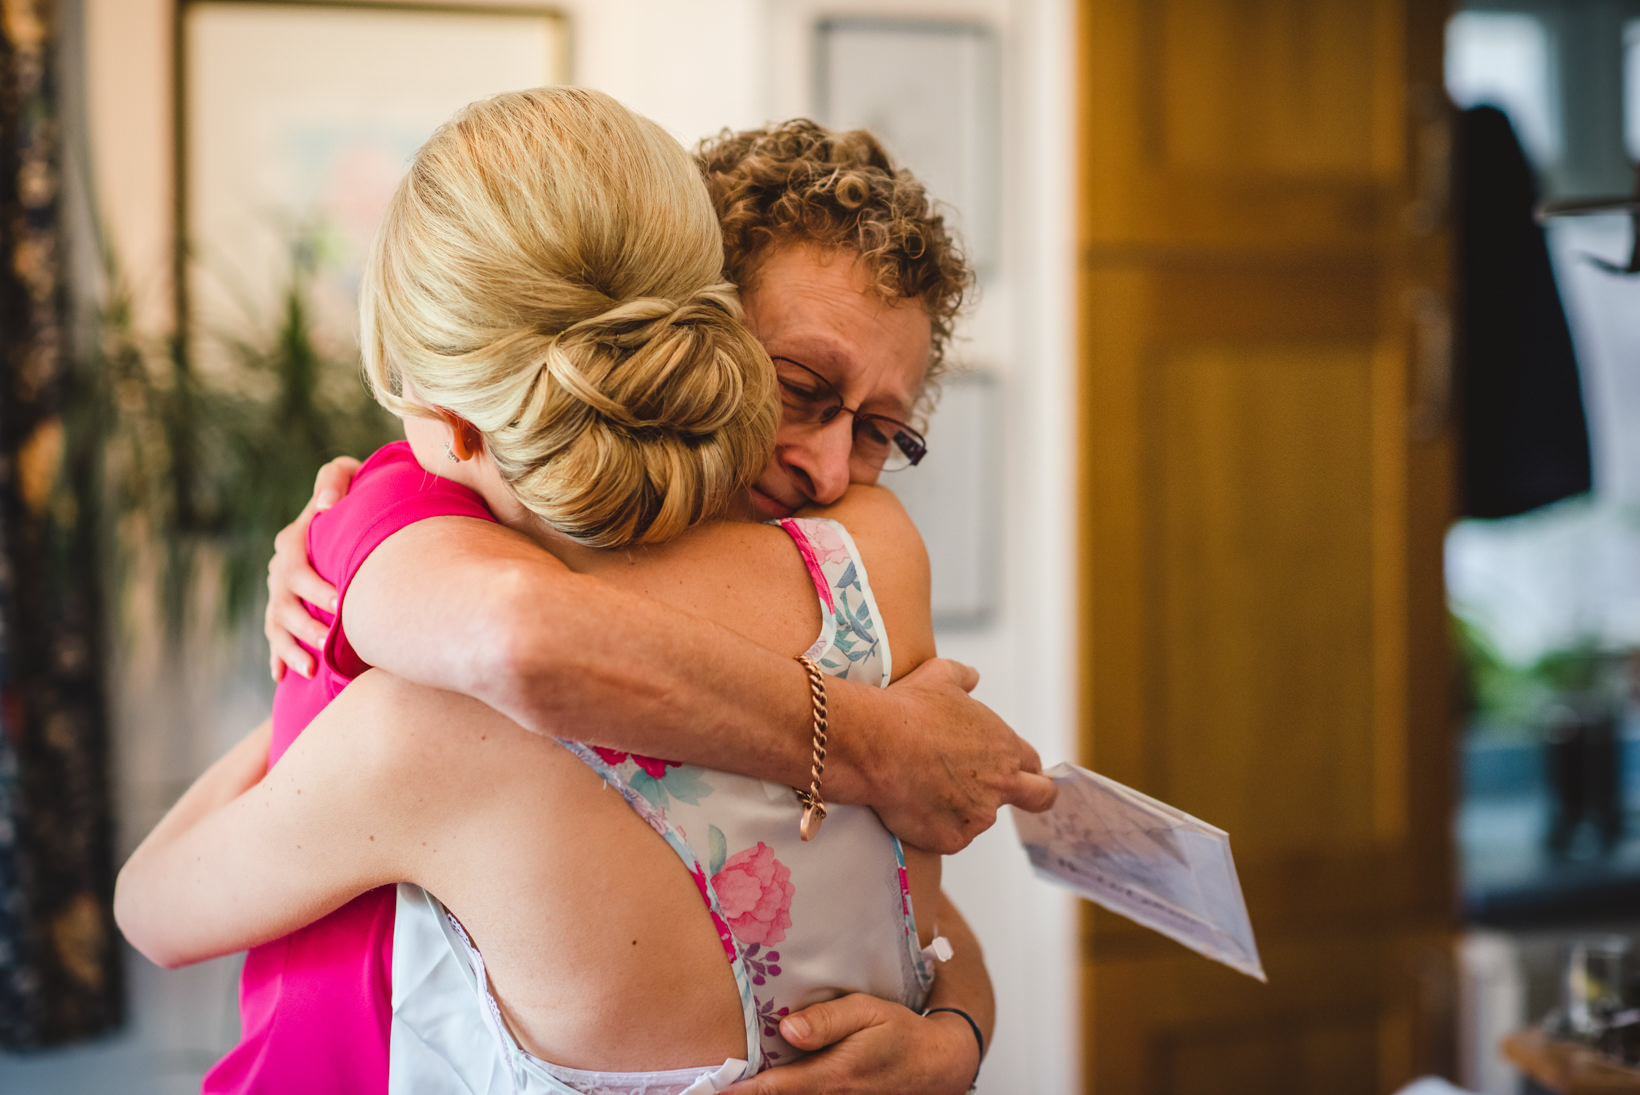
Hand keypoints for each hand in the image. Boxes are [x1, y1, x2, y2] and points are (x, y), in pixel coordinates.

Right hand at [264, 457, 360, 680]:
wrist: (348, 510)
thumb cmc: (352, 491)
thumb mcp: (345, 473)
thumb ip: (335, 479)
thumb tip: (326, 504)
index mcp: (293, 541)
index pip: (296, 566)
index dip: (314, 587)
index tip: (339, 603)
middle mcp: (280, 569)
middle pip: (284, 602)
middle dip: (304, 624)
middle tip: (326, 641)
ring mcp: (279, 592)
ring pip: (277, 625)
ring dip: (290, 648)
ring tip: (310, 669)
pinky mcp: (283, 610)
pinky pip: (275, 638)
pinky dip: (278, 656)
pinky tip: (283, 677)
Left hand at [721, 995, 978, 1094]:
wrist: (938, 1067)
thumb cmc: (899, 1033)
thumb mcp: (867, 1012)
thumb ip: (827, 1020)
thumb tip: (787, 1028)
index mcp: (832, 1076)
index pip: (772, 1090)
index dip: (738, 1092)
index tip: (709, 1088)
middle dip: (745, 1093)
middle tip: (710, 1085)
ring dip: (764, 1093)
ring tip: (733, 1084)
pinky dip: (785, 1093)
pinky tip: (766, 1085)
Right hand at [870, 659, 1056, 853]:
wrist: (877, 743)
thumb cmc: (907, 709)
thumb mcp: (940, 676)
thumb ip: (964, 677)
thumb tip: (973, 677)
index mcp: (1004, 746)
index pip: (1033, 763)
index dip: (1024, 766)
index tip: (1013, 769)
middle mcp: (1001, 783)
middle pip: (1039, 797)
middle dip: (1033, 797)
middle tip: (1006, 794)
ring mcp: (978, 815)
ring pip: (979, 817)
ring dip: (961, 808)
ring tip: (923, 788)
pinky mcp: (953, 839)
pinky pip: (948, 837)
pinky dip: (933, 826)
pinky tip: (911, 805)